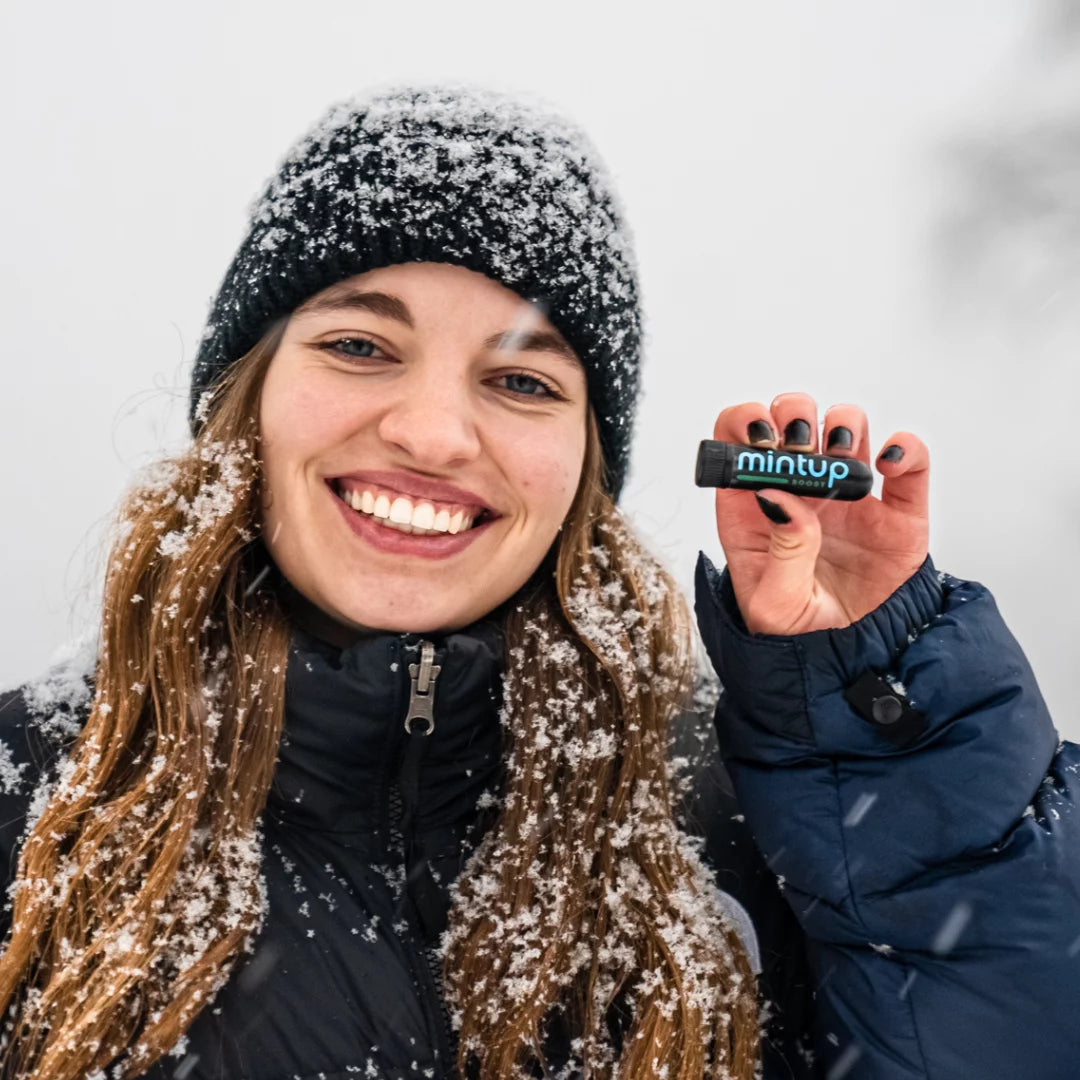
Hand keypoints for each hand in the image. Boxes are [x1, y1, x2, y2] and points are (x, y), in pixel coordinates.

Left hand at [711, 392, 929, 634]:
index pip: (740, 446)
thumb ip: (779, 550)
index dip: (744, 425)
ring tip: (839, 453)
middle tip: (798, 445)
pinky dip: (905, 449)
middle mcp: (800, 495)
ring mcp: (850, 499)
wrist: (856, 668)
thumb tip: (779, 496)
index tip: (759, 435)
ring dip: (842, 423)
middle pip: (792, 423)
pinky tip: (889, 463)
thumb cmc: (800, 638)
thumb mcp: (774, 605)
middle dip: (793, 417)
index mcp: (756, 511)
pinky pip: (908, 464)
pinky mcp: (898, 513)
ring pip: (846, 428)